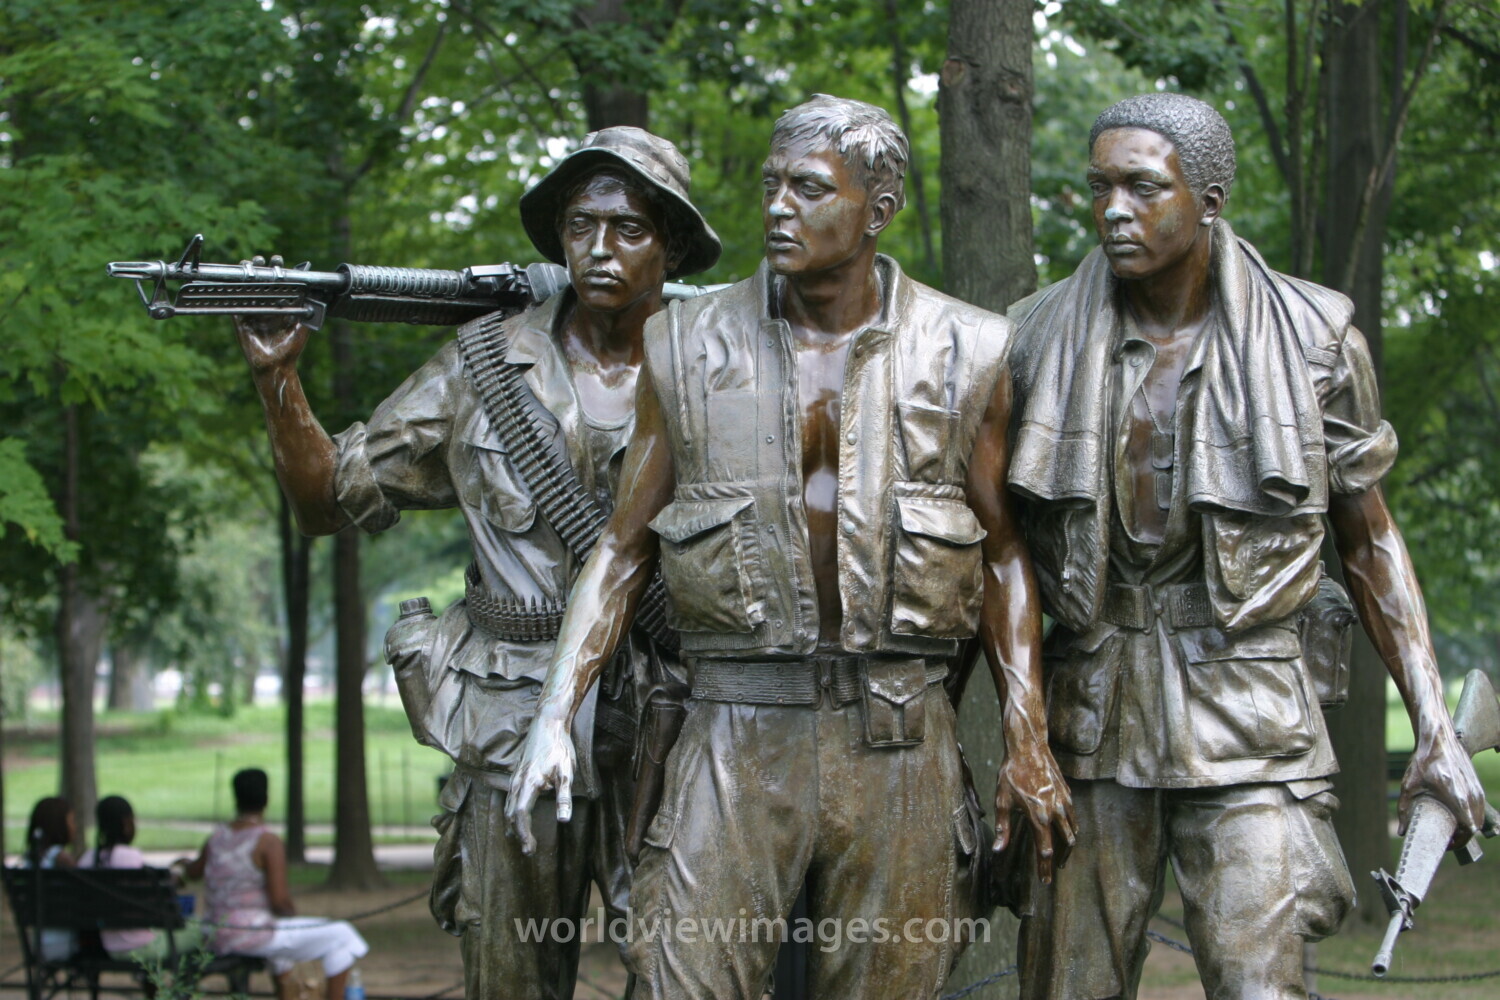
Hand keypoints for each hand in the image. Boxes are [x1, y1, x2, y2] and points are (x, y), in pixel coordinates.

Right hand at [231, 255, 311, 374]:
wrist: (277, 366)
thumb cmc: (291, 349)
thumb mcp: (302, 326)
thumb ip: (306, 307)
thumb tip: (313, 290)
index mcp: (280, 307)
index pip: (278, 284)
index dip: (277, 271)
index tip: (278, 260)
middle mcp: (266, 308)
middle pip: (261, 283)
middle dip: (261, 269)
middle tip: (261, 259)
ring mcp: (253, 313)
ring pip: (247, 289)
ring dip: (246, 276)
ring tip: (247, 264)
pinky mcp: (240, 321)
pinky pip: (235, 304)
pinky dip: (234, 292)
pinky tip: (234, 281)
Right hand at [505, 712, 575, 854]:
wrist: (547, 724)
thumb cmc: (559, 747)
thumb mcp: (567, 772)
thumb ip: (564, 797)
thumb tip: (563, 820)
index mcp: (528, 783)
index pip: (520, 815)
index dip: (524, 834)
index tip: (531, 849)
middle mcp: (516, 782)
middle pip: (510, 814)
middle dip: (518, 834)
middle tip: (528, 850)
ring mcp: (514, 777)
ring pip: (507, 806)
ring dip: (513, 825)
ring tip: (522, 839)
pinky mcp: (516, 774)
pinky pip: (509, 798)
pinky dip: (511, 813)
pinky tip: (518, 818)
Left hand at [994, 742, 1075, 884]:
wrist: (1029, 748)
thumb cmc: (1011, 774)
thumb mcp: (1002, 801)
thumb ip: (1003, 827)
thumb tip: (999, 850)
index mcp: (1038, 817)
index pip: (1044, 850)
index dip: (1045, 868)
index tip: (1045, 881)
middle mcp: (1054, 812)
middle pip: (1064, 844)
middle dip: (1060, 860)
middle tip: (1055, 871)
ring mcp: (1064, 802)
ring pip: (1072, 831)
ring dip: (1068, 846)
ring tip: (1062, 857)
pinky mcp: (1067, 794)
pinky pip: (1073, 817)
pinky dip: (1072, 829)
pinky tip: (1067, 832)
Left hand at [1400, 723, 1485, 842]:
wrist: (1438, 738)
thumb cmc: (1423, 761)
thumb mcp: (1409, 786)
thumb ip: (1405, 810)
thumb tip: (1402, 831)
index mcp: (1458, 799)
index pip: (1468, 830)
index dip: (1458, 841)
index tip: (1446, 843)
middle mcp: (1472, 797)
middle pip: (1474, 827)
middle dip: (1462, 836)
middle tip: (1446, 839)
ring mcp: (1477, 790)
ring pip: (1477, 817)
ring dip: (1467, 825)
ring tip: (1450, 828)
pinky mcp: (1477, 785)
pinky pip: (1478, 807)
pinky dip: (1470, 814)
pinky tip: (1456, 814)